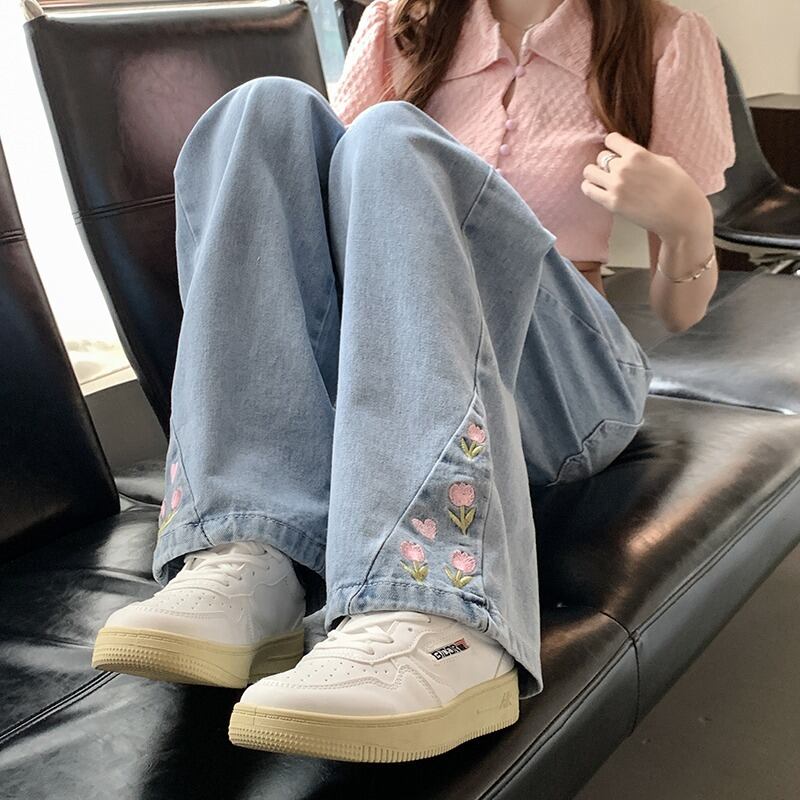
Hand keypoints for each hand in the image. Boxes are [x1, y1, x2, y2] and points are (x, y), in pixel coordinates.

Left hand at [581, 132, 711, 242]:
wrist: (681, 214)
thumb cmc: (679, 187)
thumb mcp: (665, 161)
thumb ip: (643, 156)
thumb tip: (629, 155)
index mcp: (637, 154)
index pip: (611, 139)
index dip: (614, 145)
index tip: (617, 152)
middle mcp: (623, 168)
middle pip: (600, 157)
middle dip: (606, 162)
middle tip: (614, 171)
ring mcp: (616, 186)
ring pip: (589, 172)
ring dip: (595, 174)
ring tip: (602, 180)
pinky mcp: (611, 203)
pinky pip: (588, 190)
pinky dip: (590, 188)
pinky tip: (598, 189)